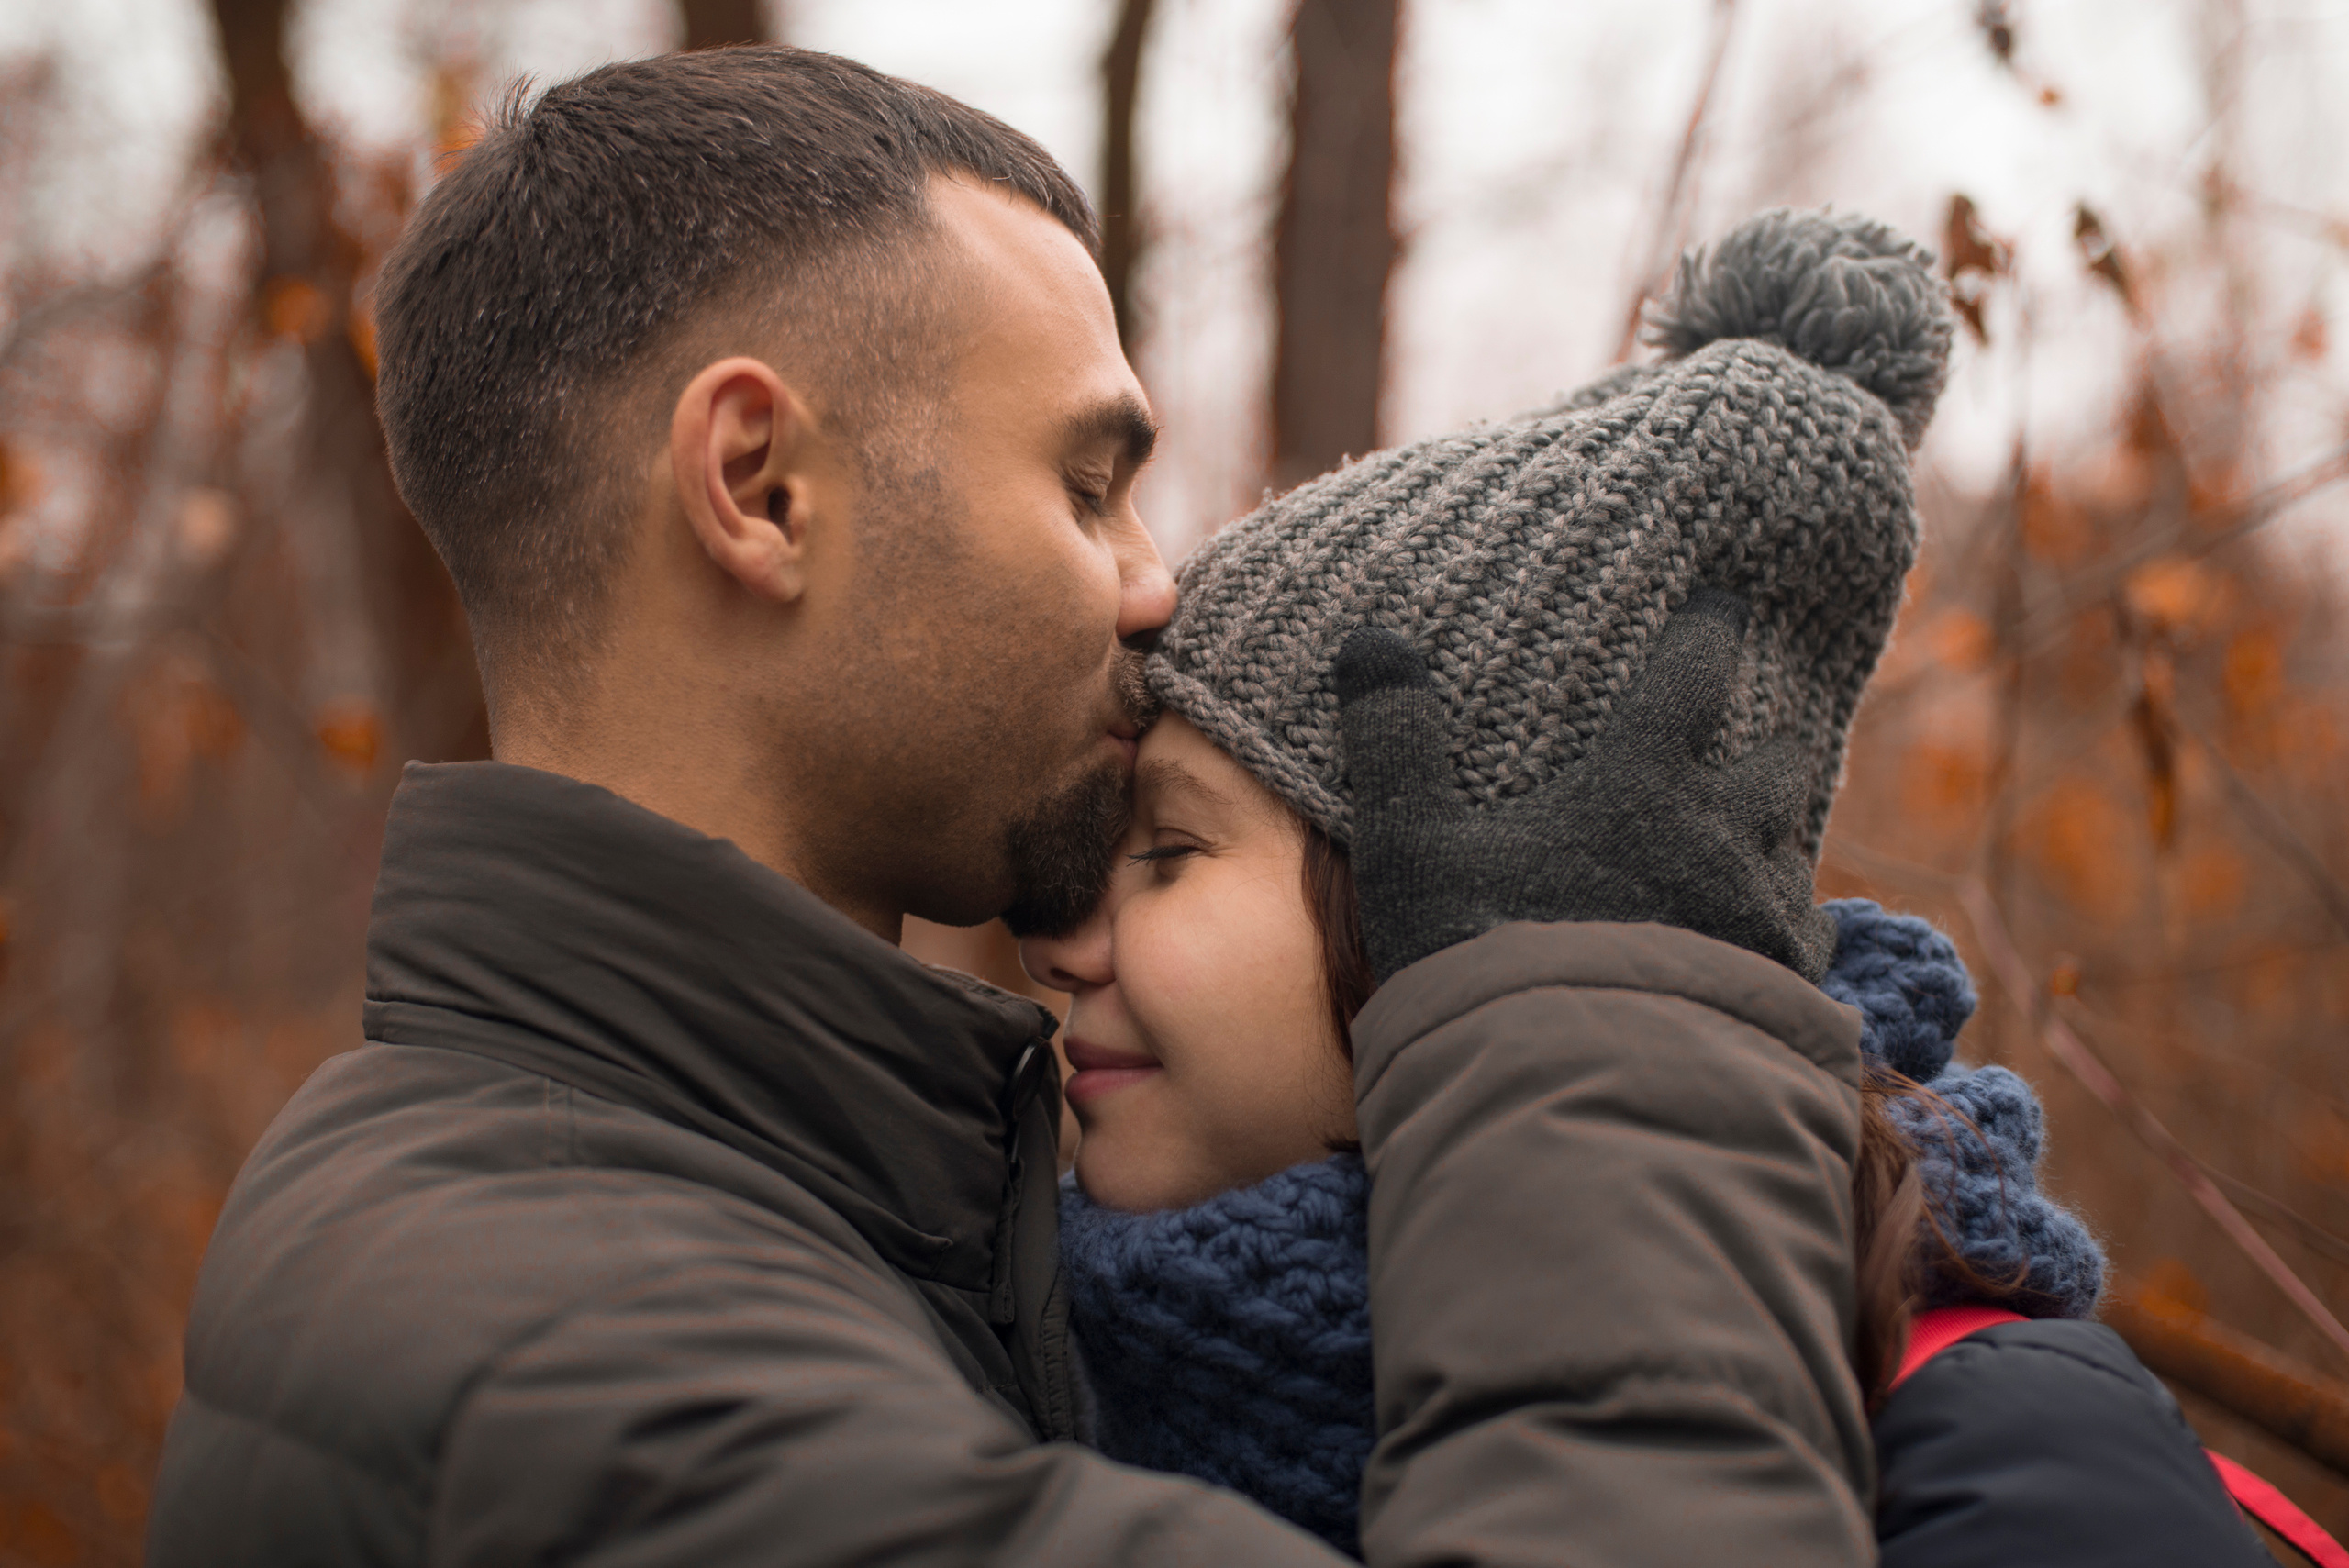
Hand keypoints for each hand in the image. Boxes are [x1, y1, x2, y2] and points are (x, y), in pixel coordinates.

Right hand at [1334, 590, 1836, 982]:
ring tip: (1760, 858)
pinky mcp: (1784, 999)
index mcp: (1642, 786)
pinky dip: (1789, 940)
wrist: (1574, 1094)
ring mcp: (1762, 924)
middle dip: (1768, 751)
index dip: (1707, 632)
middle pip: (1771, 771)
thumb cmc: (1484, 960)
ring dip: (1775, 852)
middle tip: (1766, 741)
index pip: (1688, 678)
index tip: (1724, 604)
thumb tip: (1370, 639)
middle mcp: (1720, 842)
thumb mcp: (1414, 850)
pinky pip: (1807, 951)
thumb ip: (1393, 745)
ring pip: (1792, 865)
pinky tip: (1770, 957)